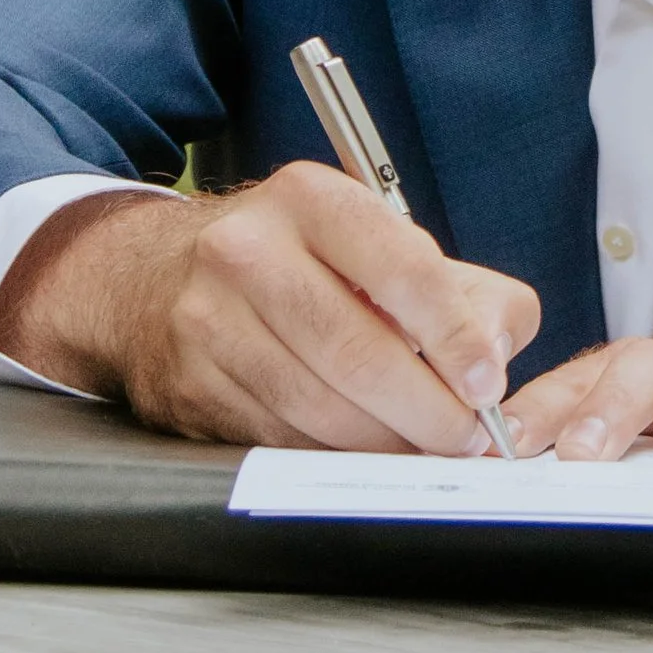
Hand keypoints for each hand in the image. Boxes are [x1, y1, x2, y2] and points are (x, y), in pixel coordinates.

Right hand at [0, 167, 541, 454]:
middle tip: (466, 438)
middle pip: (357, 352)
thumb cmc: (297, 261)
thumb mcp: (379, 240)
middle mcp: (248, 250)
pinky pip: (279, 437)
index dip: (454, 338)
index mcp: (310, 198)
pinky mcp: (187, 383)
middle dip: (428, 409)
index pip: (402, 270)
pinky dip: (334, 454)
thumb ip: (461, 290)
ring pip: (318, 405)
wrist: (155, 277)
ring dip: (386, 442)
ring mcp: (207, 319)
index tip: (488, 385)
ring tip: (426, 447)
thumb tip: (497, 354)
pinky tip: (366, 450)